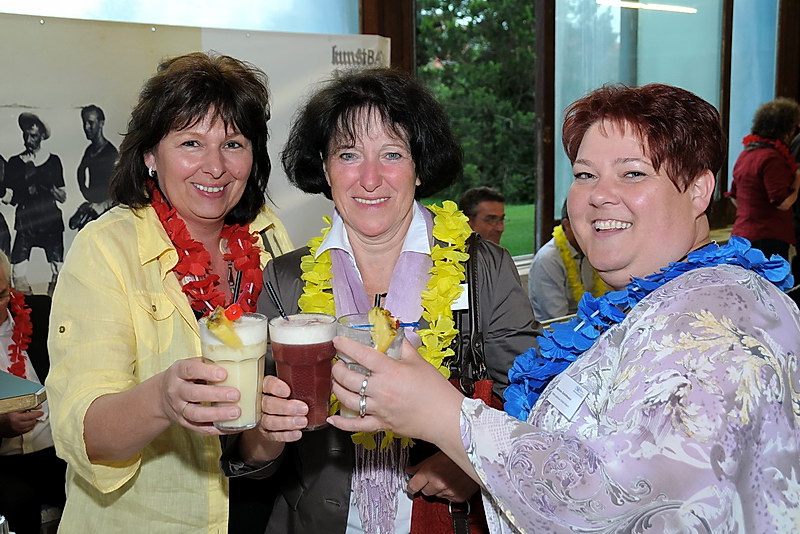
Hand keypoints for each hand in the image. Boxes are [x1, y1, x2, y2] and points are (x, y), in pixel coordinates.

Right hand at [0, 408, 44, 437]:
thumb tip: (38, 406)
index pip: (32, 415)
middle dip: (34, 417)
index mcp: (16, 417)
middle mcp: (16, 425)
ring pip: (30, 427)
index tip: (41, 412)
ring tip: (29, 419)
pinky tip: (26, 423)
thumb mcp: (14, 408)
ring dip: (32, 422)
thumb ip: (26, 406)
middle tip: (34, 414)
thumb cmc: (3, 415)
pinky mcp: (16, 434)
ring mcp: (16, 430)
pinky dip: (28, 427)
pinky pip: (26, 431)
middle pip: (32, 422)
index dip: (38, 413)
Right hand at [158, 357, 241, 434]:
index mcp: (178, 372)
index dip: (206, 372)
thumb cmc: (186, 376)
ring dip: (217, 414)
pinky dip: (217, 429)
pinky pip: (200, 429)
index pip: (190, 370)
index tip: (224, 374)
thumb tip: (238, 359)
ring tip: (236, 412)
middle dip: (216, 395)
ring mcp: (179, 409)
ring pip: (196, 414)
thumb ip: (209, 362)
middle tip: (236, 395)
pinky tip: (232, 426)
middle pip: (194, 394)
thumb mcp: (191, 364)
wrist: (162, 396)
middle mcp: (176, 391)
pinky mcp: (184, 423)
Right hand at [255, 375, 308, 442]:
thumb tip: (319, 384)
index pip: (267, 384)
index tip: (287, 391)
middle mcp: (261, 403)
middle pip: (268, 404)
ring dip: (287, 422)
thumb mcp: (292, 391)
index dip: (275, 387)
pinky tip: (297, 433)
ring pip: (269, 421)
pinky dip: (286, 435)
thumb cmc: (287, 402)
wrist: (275, 424)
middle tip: (303, 409)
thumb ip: (299, 387)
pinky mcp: (266, 433)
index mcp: (267, 389)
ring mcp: (262, 419)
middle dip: (286, 407)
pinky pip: (274, 435)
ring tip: (302, 422)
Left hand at [328, 336, 463, 444]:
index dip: (346, 346)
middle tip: (338, 363)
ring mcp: (379, 408)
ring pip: (347, 399)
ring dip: (337, 389)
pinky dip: (342, 422)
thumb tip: (393, 333)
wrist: (445, 417)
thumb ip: (403, 346)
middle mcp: (381, 390)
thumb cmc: (435, 391)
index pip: (361, 355)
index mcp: (390, 371)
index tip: (338, 342)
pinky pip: (356, 425)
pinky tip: (333, 418)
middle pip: (348, 377)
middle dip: (337, 368)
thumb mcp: (418, 361)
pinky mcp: (380, 424)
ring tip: (337, 382)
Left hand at [407, 451, 478, 502]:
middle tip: (434, 477)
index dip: (412, 485)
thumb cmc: (458, 452)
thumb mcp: (436, 454)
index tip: (412, 485)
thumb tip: (410, 470)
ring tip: (447, 477)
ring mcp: (448, 492)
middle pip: (424, 492)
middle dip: (427, 486)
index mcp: (429, 472)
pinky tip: (454, 482)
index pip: (413, 486)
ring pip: (437, 496)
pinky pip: (449, 499)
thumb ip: (421, 465)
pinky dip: (450, 492)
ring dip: (439, 489)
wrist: (478, 456)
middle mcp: (438, 483)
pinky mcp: (458, 497)